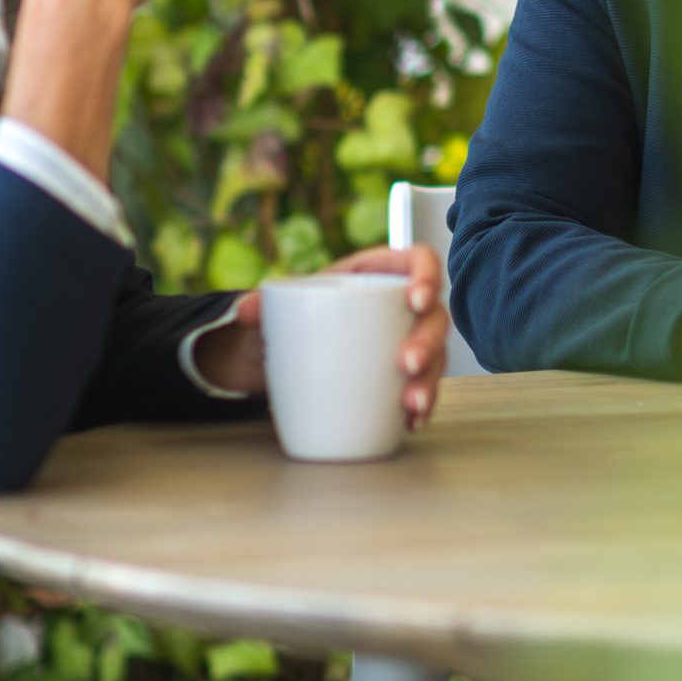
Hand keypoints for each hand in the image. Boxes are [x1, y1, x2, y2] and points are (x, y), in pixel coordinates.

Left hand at [192, 244, 451, 427]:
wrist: (282, 357)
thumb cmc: (292, 319)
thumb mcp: (274, 309)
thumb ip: (258, 305)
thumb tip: (245, 311)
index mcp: (375, 274)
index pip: (417, 261)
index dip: (427, 274)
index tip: (416, 299)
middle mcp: (399, 307)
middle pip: (433, 315)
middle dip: (427, 340)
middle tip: (406, 363)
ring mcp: (405, 341)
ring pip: (436, 355)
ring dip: (430, 380)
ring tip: (411, 403)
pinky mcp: (403, 376)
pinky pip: (424, 387)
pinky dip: (421, 405)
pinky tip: (412, 420)